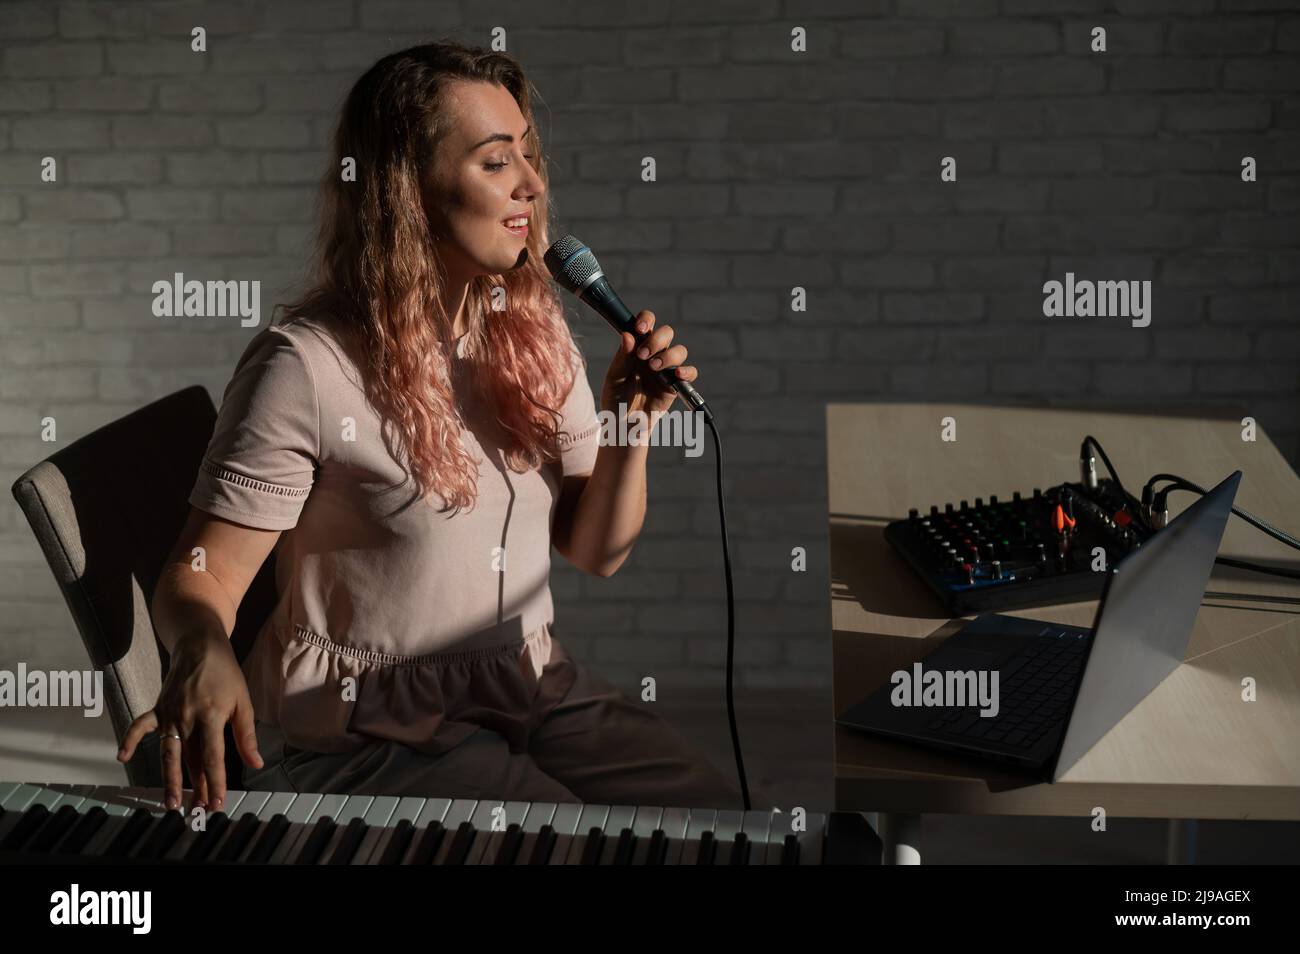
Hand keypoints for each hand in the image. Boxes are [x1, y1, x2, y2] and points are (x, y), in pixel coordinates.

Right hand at [117, 630, 262, 813]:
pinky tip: (123, 757)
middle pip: (191, 760)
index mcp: (212, 715)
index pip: (214, 757)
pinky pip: (141, 725)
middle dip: (195, 787)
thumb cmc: (226, 674)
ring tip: (171, 803)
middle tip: (197, 812)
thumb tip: (256, 763)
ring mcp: (170, 713)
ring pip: (169, 752)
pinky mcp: (158, 707)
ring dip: (169, 779)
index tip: (217, 803)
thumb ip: (246, 735)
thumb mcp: (243, 701)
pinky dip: (131, 739)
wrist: (201, 645)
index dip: (215, 782)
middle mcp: (188, 717)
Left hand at [600, 309, 697, 424]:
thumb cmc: (616, 400)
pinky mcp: (675, 384)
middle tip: (643, 355)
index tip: (640, 329)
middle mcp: (653, 354)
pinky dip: (686, 371)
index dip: (646, 320)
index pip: (646, 323)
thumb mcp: (614, 378)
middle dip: (657, 339)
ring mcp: (666, 368)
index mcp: (636, 347)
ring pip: (679, 350)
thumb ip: (622, 357)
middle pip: (667, 333)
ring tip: (654, 368)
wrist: (624, 425)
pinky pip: (690, 372)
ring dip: (668, 355)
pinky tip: (676, 376)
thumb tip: (628, 335)